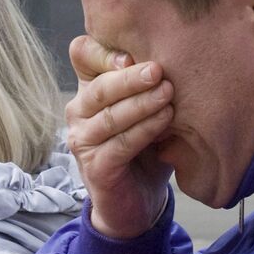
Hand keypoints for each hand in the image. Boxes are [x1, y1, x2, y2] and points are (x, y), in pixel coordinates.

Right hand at [65, 36, 173, 238]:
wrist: (137, 202)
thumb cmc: (145, 149)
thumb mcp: (147, 111)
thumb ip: (150, 85)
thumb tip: (176, 57)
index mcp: (88, 91)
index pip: (81, 55)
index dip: (103, 52)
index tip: (134, 55)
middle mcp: (77, 113)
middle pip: (98, 87)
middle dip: (130, 78)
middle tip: (159, 70)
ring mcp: (82, 142)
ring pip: (109, 116)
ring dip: (141, 103)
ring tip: (168, 93)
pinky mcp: (95, 167)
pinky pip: (120, 144)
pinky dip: (144, 129)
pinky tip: (165, 120)